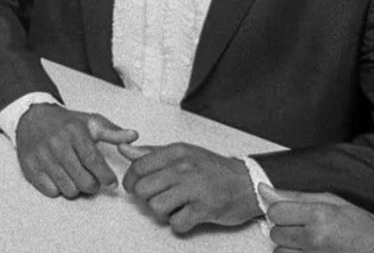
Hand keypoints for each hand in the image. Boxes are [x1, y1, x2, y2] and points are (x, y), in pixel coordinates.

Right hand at [15, 103, 138, 198]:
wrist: (31, 117)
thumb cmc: (65, 122)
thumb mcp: (90, 122)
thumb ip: (113, 132)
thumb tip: (134, 136)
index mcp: (74, 132)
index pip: (94, 162)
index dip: (106, 177)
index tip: (111, 181)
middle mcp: (56, 144)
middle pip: (83, 181)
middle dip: (93, 185)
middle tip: (93, 180)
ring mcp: (41, 156)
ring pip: (68, 189)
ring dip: (76, 187)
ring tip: (76, 177)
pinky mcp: (29, 166)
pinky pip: (51, 191)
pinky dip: (58, 188)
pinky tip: (60, 176)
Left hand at [120, 142, 262, 232]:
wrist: (249, 183)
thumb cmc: (213, 169)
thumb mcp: (183, 153)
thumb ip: (152, 153)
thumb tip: (123, 149)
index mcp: (176, 153)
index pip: (138, 167)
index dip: (131, 181)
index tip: (134, 188)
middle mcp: (184, 168)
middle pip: (143, 189)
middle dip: (145, 199)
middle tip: (157, 199)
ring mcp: (195, 189)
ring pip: (156, 207)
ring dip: (162, 213)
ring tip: (174, 208)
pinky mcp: (205, 209)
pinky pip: (177, 223)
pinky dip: (178, 224)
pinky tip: (187, 216)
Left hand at [260, 185, 373, 252]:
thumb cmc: (364, 229)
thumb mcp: (335, 203)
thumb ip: (296, 197)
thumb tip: (262, 188)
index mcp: (319, 216)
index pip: (275, 211)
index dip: (282, 212)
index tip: (293, 215)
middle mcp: (314, 239)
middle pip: (275, 233)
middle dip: (286, 231)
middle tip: (307, 231)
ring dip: (290, 249)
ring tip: (312, 245)